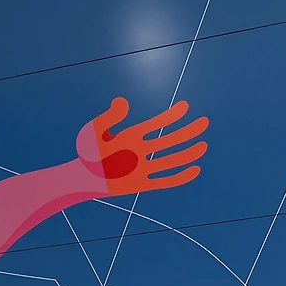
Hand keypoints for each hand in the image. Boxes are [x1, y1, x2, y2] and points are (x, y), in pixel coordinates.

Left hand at [77, 97, 207, 194]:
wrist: (81, 178)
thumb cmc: (86, 154)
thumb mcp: (94, 131)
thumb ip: (108, 118)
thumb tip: (122, 102)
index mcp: (132, 136)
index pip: (156, 124)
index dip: (170, 116)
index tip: (185, 106)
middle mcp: (141, 150)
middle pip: (169, 140)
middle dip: (187, 132)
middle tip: (204, 122)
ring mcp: (143, 167)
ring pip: (171, 160)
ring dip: (187, 153)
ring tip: (203, 145)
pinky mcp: (142, 184)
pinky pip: (165, 180)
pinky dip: (180, 177)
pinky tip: (194, 170)